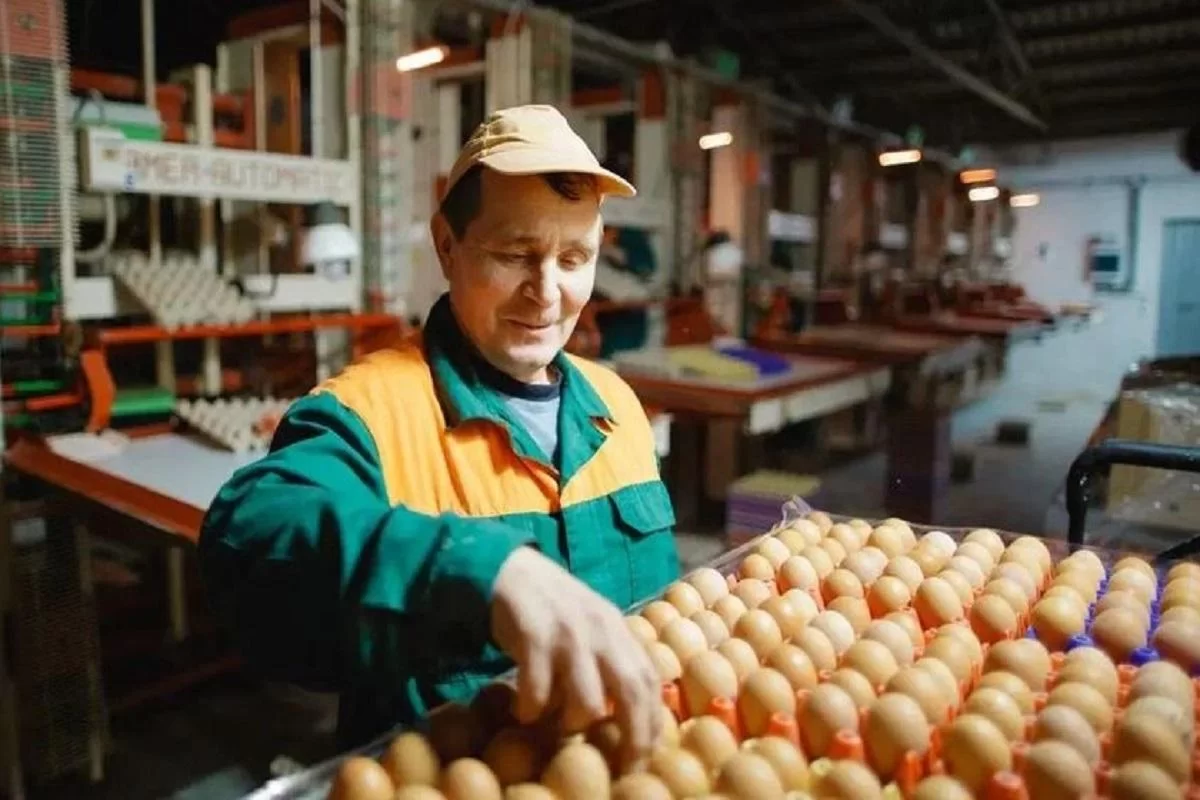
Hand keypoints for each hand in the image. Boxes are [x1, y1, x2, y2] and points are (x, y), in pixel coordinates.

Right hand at [491, 547, 662, 767]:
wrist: (508, 568)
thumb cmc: (550, 606)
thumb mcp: (590, 626)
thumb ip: (609, 658)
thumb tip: (624, 712)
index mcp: (618, 629)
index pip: (649, 681)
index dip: (652, 722)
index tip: (646, 756)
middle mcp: (601, 630)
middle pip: (631, 692)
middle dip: (632, 736)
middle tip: (622, 767)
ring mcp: (569, 633)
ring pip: (587, 701)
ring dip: (571, 723)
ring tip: (553, 724)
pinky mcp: (534, 636)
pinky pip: (539, 691)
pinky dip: (532, 709)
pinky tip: (523, 710)